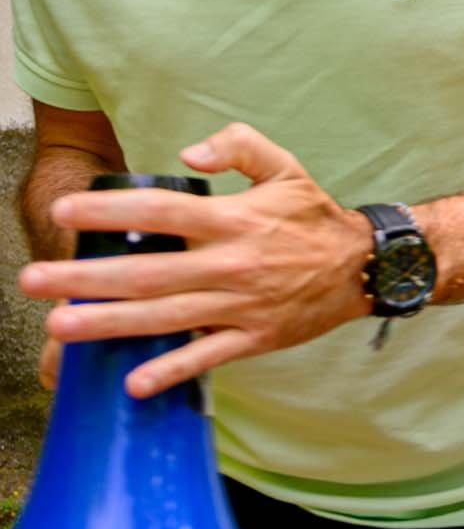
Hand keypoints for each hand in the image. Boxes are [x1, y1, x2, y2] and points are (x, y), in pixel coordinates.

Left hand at [18, 123, 374, 398]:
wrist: (365, 266)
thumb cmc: (314, 216)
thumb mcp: (285, 166)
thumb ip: (237, 146)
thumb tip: (187, 155)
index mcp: (235, 219)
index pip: (161, 212)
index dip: (111, 212)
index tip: (64, 212)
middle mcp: (233, 264)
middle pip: (148, 273)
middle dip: (85, 278)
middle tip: (32, 280)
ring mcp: (242, 305)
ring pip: (164, 317)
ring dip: (108, 324)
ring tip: (58, 326)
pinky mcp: (255, 337)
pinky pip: (206, 357)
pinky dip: (171, 371)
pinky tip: (133, 382)